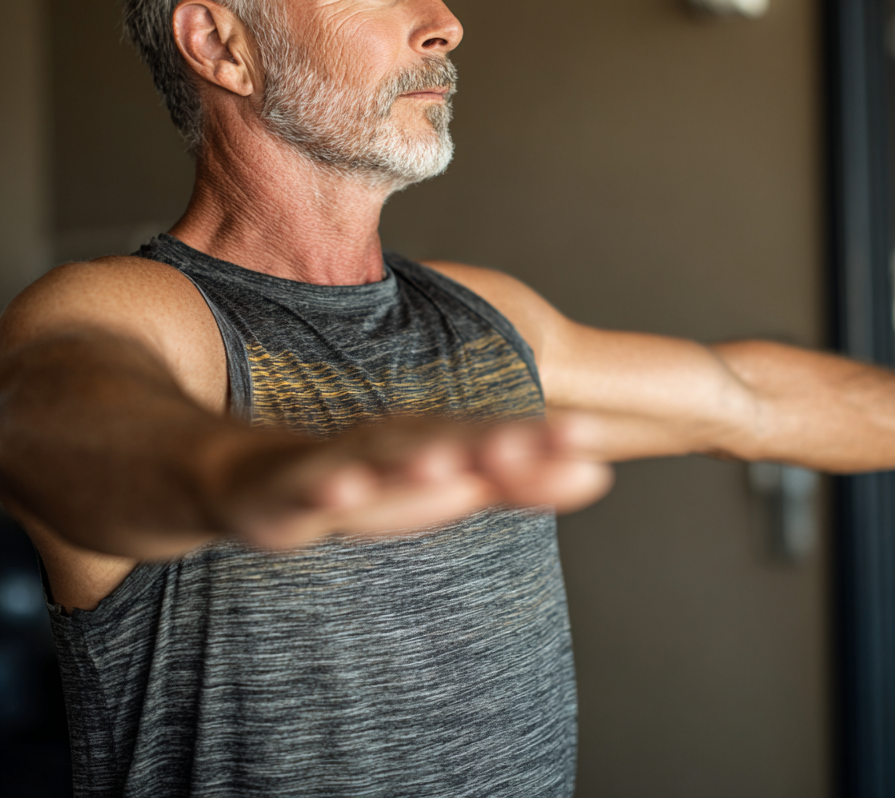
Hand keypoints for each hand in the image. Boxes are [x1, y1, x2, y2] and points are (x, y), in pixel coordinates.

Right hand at [214, 416, 614, 548]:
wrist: (256, 479)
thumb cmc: (369, 482)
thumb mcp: (448, 488)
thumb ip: (519, 482)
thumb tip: (602, 472)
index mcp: (436, 442)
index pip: (497, 440)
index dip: (542, 441)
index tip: (593, 441)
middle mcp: (395, 444)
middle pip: (451, 441)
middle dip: (500, 443)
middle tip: (552, 442)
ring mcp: (341, 462)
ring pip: (384, 459)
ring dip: (419, 458)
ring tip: (455, 465)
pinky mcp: (288, 488)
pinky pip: (307, 488)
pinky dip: (326, 486)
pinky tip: (343, 490)